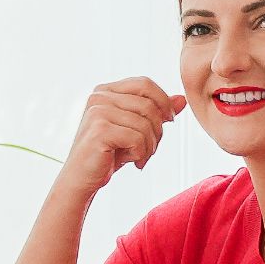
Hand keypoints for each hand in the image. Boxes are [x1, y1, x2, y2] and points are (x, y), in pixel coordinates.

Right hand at [59, 78, 180, 191]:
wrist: (82, 179)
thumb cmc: (108, 154)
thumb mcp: (136, 130)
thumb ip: (157, 112)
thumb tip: (182, 99)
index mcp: (105, 90)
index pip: (145, 84)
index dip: (163, 101)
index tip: (169, 121)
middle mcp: (99, 96)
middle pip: (149, 104)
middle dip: (158, 129)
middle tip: (151, 148)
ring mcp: (98, 111)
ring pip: (145, 123)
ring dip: (150, 146)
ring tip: (141, 158)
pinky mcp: (99, 130)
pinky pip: (137, 138)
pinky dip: (141, 153)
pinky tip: (133, 163)